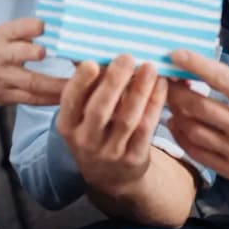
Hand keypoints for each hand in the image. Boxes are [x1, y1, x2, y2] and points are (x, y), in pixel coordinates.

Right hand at [0, 18, 66, 108]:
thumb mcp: (1, 34)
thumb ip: (23, 30)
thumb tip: (55, 26)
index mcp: (1, 37)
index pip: (13, 29)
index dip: (28, 27)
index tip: (43, 25)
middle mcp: (1, 56)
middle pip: (17, 55)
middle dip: (35, 54)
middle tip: (55, 54)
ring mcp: (3, 79)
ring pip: (30, 82)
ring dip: (54, 84)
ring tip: (75, 83)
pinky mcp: (7, 97)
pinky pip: (32, 99)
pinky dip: (50, 99)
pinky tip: (66, 98)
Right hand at [55, 54, 167, 197]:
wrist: (111, 177)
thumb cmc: (95, 133)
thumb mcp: (80, 117)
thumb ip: (88, 90)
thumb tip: (98, 51)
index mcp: (67, 125)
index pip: (71, 102)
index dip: (80, 83)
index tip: (91, 62)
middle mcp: (85, 141)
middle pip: (100, 110)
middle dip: (114, 82)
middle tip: (126, 57)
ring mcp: (111, 152)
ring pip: (127, 118)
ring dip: (139, 90)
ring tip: (149, 67)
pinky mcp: (134, 158)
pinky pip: (146, 128)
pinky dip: (154, 104)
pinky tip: (161, 85)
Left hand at [166, 49, 228, 182]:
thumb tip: (202, 70)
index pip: (221, 79)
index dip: (195, 64)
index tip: (175, 54)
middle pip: (198, 106)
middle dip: (175, 90)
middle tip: (165, 79)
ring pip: (192, 129)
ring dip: (174, 111)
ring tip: (168, 99)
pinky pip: (196, 152)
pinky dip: (180, 135)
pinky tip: (175, 122)